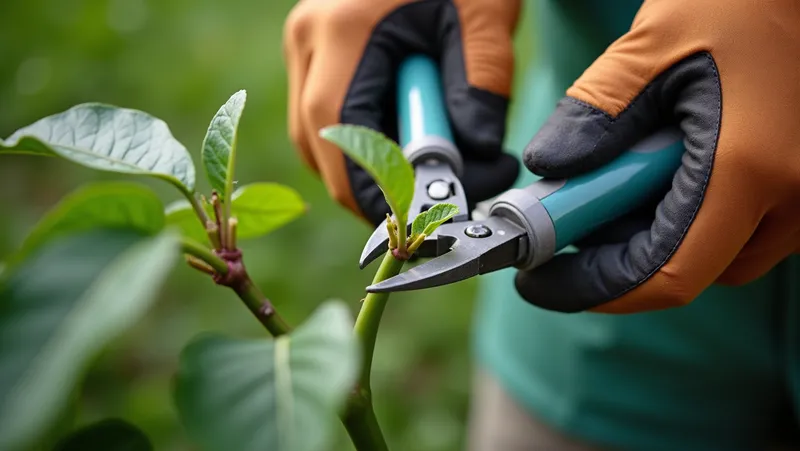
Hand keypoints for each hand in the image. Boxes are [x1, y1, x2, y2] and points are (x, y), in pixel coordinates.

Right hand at [283, 0, 520, 225]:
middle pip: (319, 146)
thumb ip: (480, 88)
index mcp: (342, 31)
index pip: (339, 138)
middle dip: (371, 188)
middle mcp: (308, 39)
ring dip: (364, 166)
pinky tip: (402, 137)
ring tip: (421, 172)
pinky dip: (359, 139)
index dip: (373, 191)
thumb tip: (474, 161)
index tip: (418, 221)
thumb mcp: (483, 15)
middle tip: (429, 203)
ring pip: (315, 136)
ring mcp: (305, 42)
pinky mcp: (315, 46)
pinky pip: (323, 113)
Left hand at [515, 0, 799, 313]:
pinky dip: (685, 218)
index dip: (597, 289)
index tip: (542, 281)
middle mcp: (790, 198)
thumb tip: (548, 169)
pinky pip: (739, 229)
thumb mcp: (650, 48)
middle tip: (567, 218)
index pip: (666, 274)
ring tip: (609, 183)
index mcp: (748, 169)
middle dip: (614, 256)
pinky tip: (654, 171)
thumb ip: (595, 113)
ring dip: (649, 236)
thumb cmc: (734, 2)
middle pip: (687, 270)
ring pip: (715, 255)